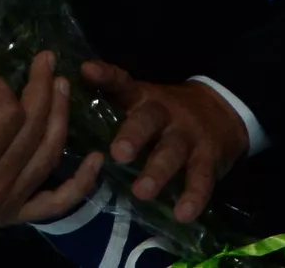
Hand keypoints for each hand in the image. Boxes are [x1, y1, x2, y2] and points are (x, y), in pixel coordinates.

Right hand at [0, 50, 104, 238]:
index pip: (6, 119)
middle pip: (33, 131)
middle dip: (42, 89)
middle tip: (46, 58)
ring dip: (61, 117)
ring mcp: (8, 204)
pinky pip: (57, 203)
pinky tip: (96, 159)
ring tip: (62, 84)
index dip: (4, 90)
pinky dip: (81, 185)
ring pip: (48, 156)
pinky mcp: (14, 215)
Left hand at [80, 60, 247, 222]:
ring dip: (157, 172)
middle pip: (148, 120)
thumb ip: (109, 105)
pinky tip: (183, 214)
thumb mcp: (142, 102)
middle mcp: (165, 113)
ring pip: (172, 152)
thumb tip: (61, 112)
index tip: (86, 71)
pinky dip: (193, 197)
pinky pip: (202, 178)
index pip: (122, 82)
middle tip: (117, 153)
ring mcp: (188, 135)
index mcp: (143, 97)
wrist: (223, 113)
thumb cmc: (166, 114)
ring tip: (141, 192)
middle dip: (133, 135)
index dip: (105, 76)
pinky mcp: (209, 158)